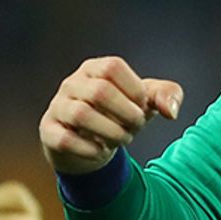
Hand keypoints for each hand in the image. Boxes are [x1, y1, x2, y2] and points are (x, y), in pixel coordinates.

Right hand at [39, 57, 181, 174]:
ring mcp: (57, 107)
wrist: (93, 145)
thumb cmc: (121, 114)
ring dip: (111, 132)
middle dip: (126, 114)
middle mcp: (72, 83)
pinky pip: (65, 139)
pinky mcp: (48, 131)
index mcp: (95, 68)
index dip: (134, 89)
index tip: (143, 107)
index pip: (113, 67)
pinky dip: (90, 149)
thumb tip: (172, 112)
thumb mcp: (147, 102)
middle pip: (99, 92)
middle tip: (136, 127)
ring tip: (122, 139)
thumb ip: (167, 95)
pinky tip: (102, 151)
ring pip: (81, 115)